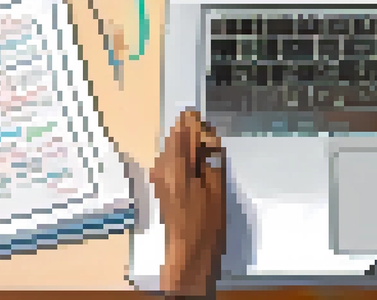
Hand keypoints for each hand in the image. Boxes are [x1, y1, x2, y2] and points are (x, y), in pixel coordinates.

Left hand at [151, 110, 226, 296]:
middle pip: (173, 138)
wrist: (188, 252)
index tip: (203, 124)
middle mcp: (162, 168)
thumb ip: (211, 159)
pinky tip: (194, 168)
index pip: (182, 130)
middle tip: (207, 141)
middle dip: (189, 133)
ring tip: (203, 154)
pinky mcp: (161, 188)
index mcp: (176, 165)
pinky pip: (169, 163)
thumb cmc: (205, 222)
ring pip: (170, 150)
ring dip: (185, 146)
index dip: (194, 123)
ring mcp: (159, 178)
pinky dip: (181, 158)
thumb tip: (208, 140)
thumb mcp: (216, 187)